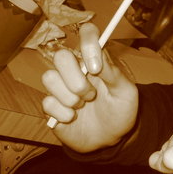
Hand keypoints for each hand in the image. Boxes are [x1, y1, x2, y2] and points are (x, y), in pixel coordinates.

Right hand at [41, 23, 138, 151]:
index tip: (95, 68)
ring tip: (84, 106)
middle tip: (91, 95)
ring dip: (71, 98)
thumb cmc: (120, 112)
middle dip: (77, 80)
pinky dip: (63, 114)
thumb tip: (97, 58)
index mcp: (96, 60)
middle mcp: (75, 69)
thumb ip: (113, 73)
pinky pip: (47, 102)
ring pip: (49, 78)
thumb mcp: (126, 93)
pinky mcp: (50, 106)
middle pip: (61, 56)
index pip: (87, 34)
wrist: (111, 139)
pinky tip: (74, 118)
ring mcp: (61, 87)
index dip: (88, 44)